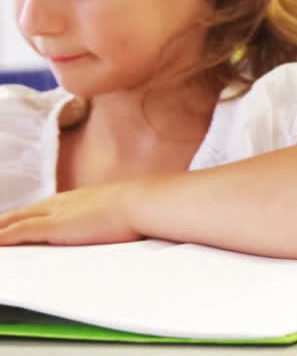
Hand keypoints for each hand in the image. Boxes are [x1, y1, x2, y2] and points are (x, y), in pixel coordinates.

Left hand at [0, 182, 142, 246]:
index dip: (22, 218)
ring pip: (14, 220)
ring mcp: (56, 213)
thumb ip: (108, 216)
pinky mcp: (55, 226)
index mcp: (74, 200)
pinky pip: (19, 232)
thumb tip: (115, 224)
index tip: (10, 224)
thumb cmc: (139, 208)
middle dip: (3, 222)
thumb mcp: (118, 210)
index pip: (38, 210)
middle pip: (21, 213)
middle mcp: (60, 203)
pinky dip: (3, 237)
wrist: (143, 202)